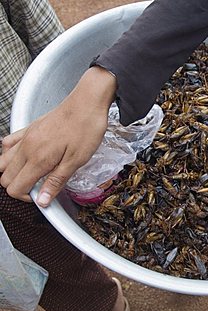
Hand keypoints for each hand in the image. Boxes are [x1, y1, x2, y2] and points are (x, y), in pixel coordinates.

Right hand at [0, 67, 115, 206]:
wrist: (88, 101)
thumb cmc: (86, 128)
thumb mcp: (77, 160)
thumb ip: (57, 181)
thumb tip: (43, 201)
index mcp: (38, 158)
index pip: (15, 187)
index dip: (26, 197)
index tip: (41, 196)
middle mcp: (26, 147)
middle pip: (5, 177)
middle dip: (18, 187)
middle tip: (40, 187)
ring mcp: (26, 136)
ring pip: (2, 161)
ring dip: (13, 172)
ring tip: (33, 174)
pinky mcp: (30, 128)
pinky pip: (8, 143)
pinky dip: (10, 154)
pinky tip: (26, 157)